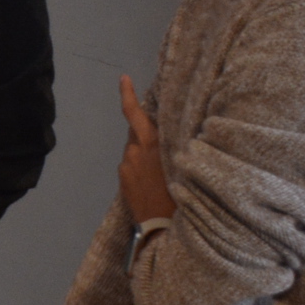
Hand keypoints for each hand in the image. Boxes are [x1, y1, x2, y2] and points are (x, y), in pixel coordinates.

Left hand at [117, 76, 173, 223]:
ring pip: (134, 150)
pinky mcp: (122, 178)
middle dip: (145, 131)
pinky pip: (131, 165)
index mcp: (152, 143)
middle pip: (136, 131)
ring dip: (144, 153)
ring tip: (161, 171)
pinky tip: (153, 182)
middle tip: (161, 143)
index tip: (123, 79)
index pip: (134, 114)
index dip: (127, 95)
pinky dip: (140, 167)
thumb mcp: (182, 164)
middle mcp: (135, 150)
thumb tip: (170, 136)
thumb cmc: (182, 194)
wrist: (162, 225)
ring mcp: (126, 165)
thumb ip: (172, 145)